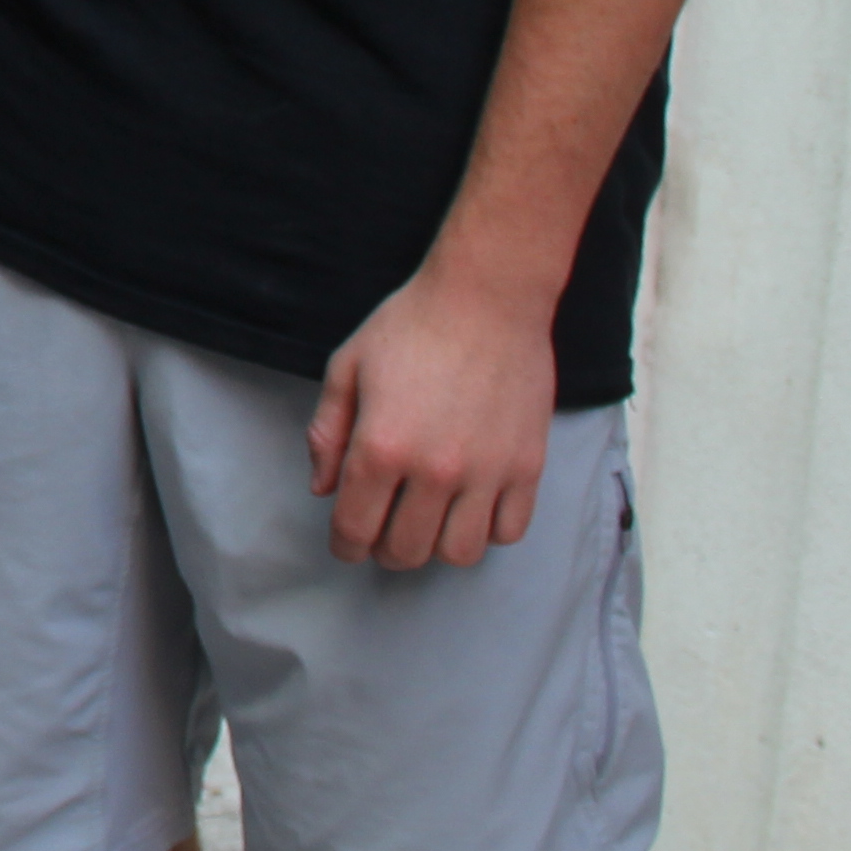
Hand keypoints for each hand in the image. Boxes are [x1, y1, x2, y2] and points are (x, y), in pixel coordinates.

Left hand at [305, 263, 557, 570]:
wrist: (488, 298)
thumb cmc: (411, 326)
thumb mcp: (347, 367)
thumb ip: (327, 432)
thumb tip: (322, 489)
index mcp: (381, 446)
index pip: (355, 528)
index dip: (345, 546)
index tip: (347, 544)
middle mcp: (434, 469)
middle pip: (405, 550)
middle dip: (384, 550)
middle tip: (384, 531)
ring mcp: (486, 472)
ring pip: (458, 553)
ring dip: (436, 546)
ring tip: (428, 520)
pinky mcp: (527, 467)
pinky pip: (508, 532)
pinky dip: (486, 531)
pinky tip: (471, 507)